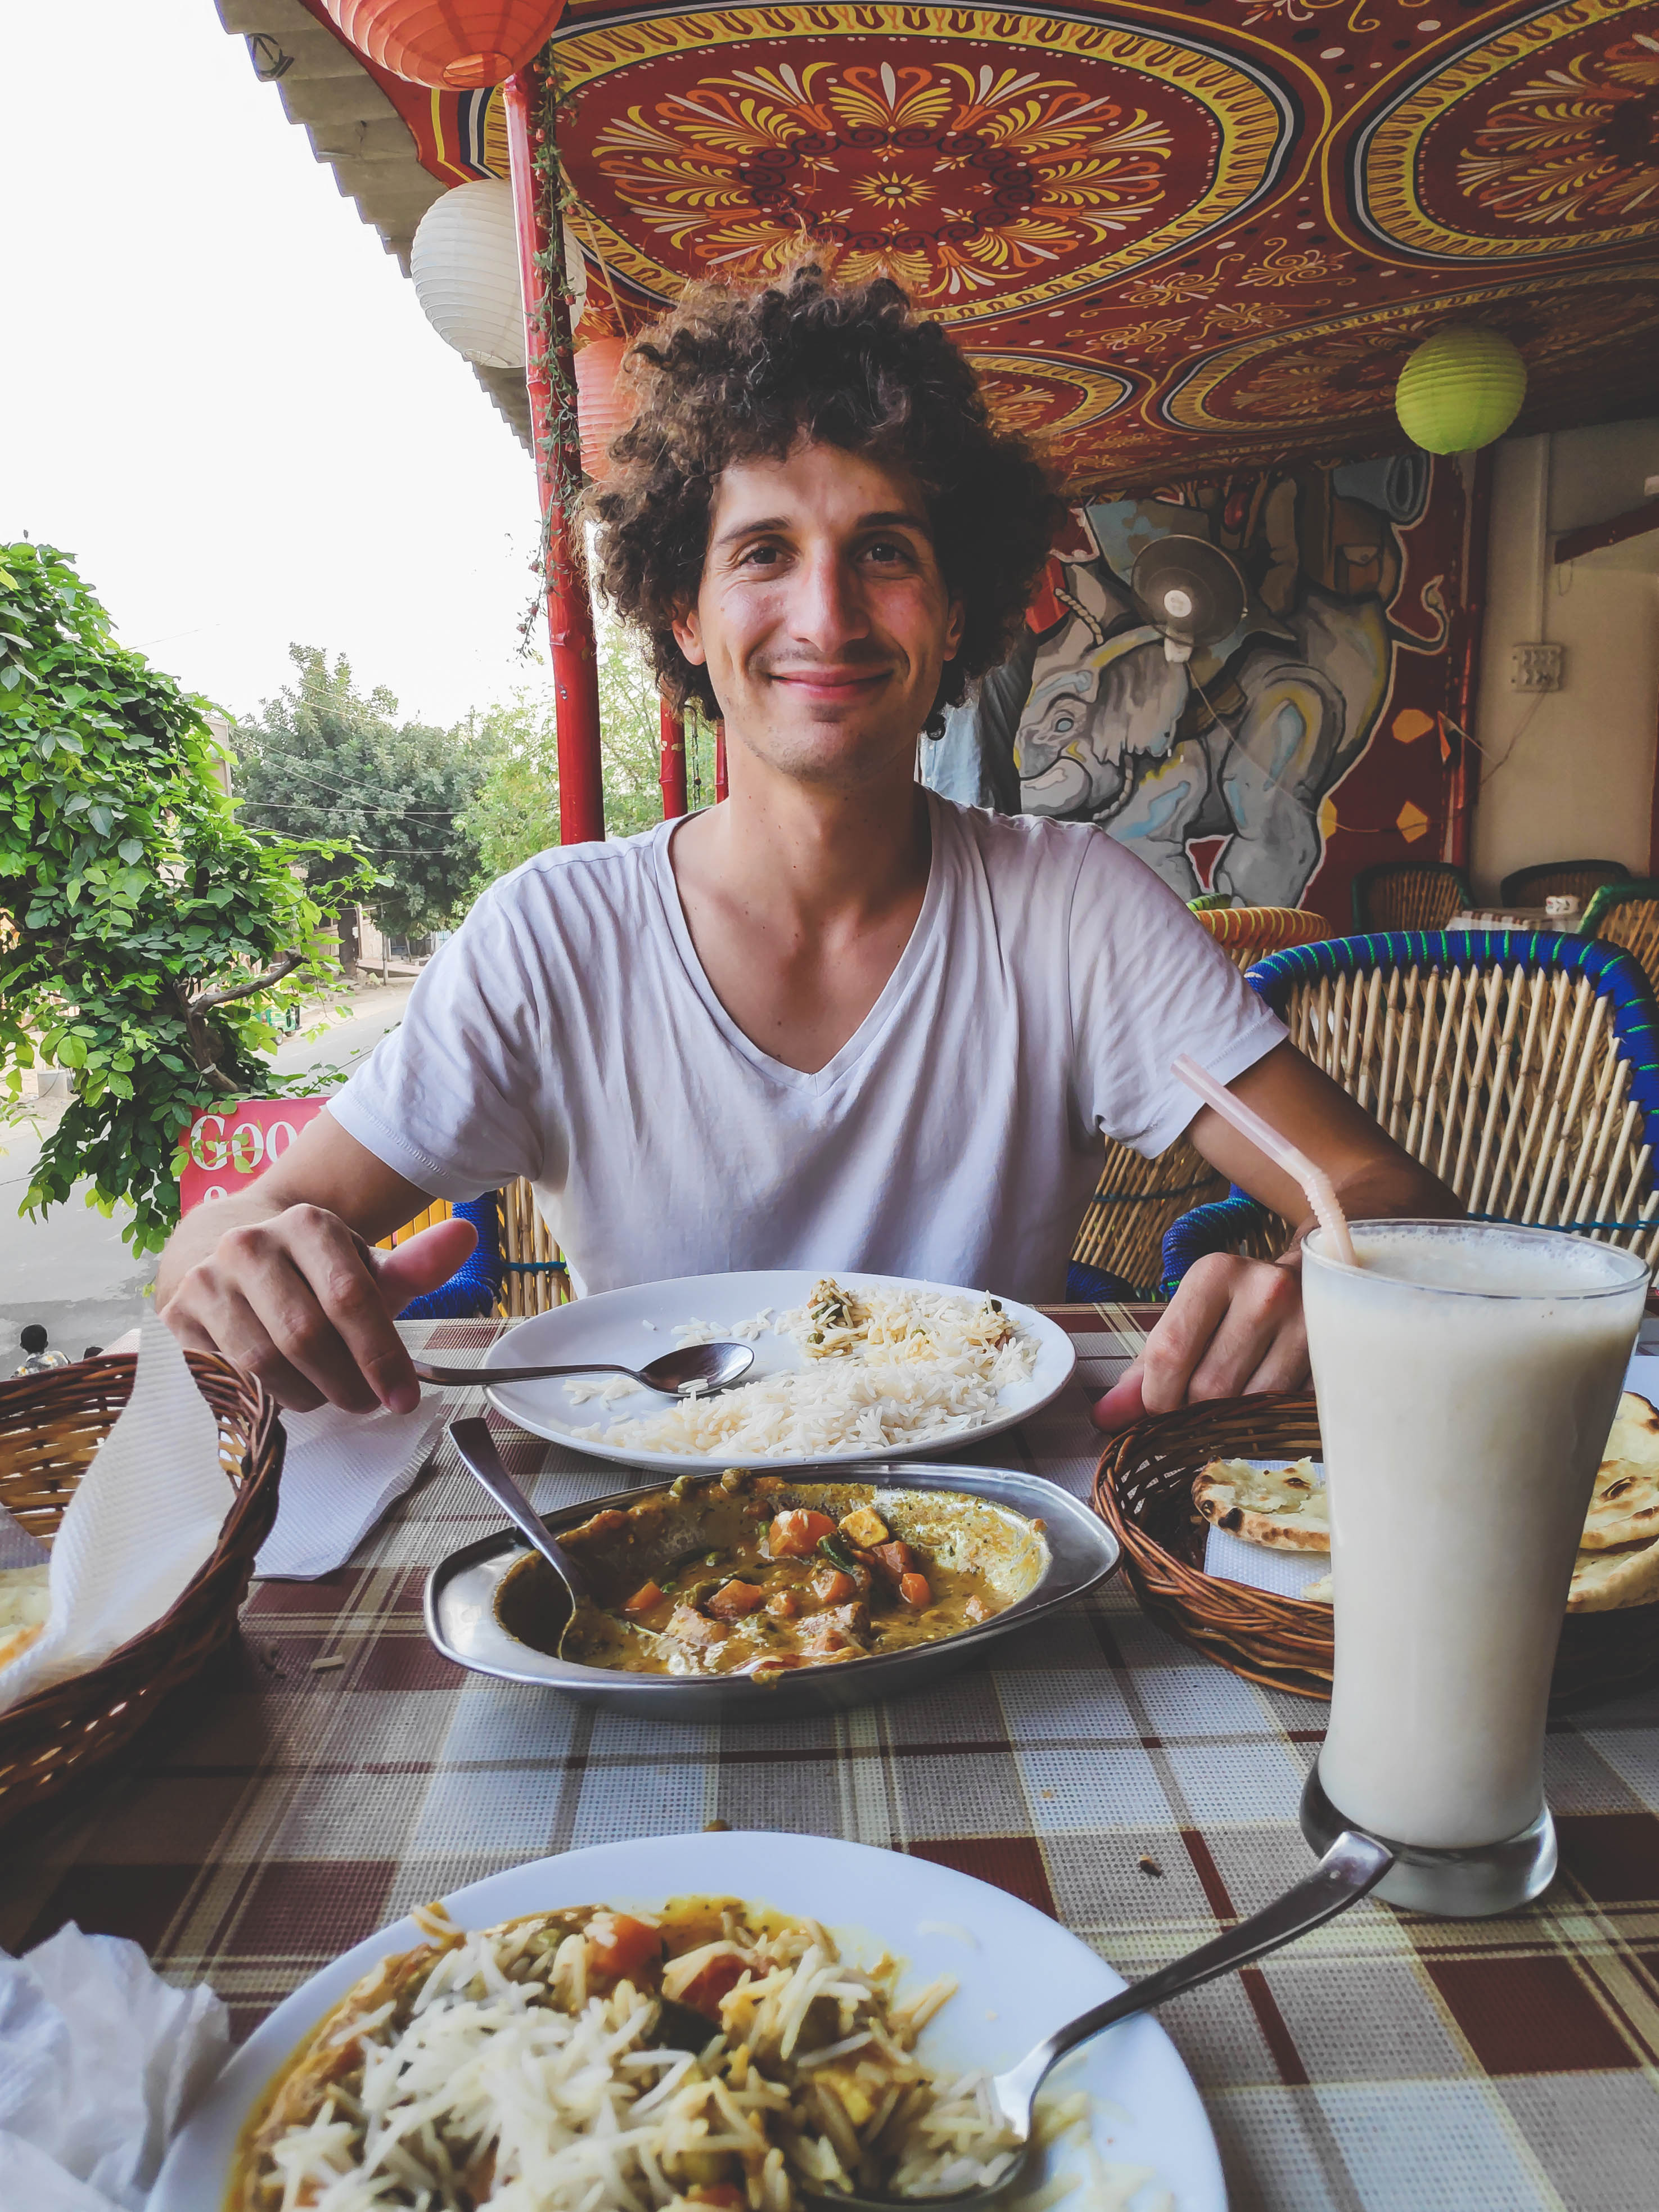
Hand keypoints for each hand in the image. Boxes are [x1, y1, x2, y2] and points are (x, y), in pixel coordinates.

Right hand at [159, 1207, 477, 1414]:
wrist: (223, 1249)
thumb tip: (465, 1236)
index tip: (404, 1397)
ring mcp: (206, 1279)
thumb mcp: (362, 1265)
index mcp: (307, 1224)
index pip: (349, 1298)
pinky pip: (226, 1377)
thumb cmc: (310, 1270)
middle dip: (346, 1383)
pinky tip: (283, 1391)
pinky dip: (263, 1396)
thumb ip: (413, 1265)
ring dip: (306, 1395)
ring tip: (329, 1395)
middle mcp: (249, 1244)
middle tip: (367, 1402)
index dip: (380, 1355)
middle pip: (305, 1336)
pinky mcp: (176, 1315)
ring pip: (263, 1364)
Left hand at [1090, 1252, 1307, 1433]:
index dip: (1155, 1398)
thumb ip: (1148, 1366)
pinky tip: (1262, 1412)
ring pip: (1253, 1406)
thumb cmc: (1236, 1303)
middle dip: (1192, 1414)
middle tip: (1192, 1415)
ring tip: (1228, 1413)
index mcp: (1216, 1274)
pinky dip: (1269, 1422)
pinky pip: (1290, 1411)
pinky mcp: (1337, 1357)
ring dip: (1232, 1423)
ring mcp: (1308, 1324)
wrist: (1314, 1275)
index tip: (1154, 1413)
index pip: (1171, 1352)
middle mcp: (1265, 1292)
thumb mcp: (1189, 1318)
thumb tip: (1107, 1416)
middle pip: (1211, 1387)